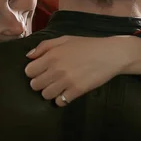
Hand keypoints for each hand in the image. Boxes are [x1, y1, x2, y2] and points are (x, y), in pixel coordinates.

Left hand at [24, 35, 140, 106]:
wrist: (110, 54)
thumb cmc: (87, 45)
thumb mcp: (65, 39)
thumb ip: (44, 46)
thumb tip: (29, 56)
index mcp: (52, 55)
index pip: (29, 71)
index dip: (33, 72)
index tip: (41, 71)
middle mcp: (56, 69)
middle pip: (35, 85)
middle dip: (40, 83)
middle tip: (49, 80)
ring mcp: (67, 81)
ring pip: (45, 95)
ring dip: (50, 92)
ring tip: (58, 87)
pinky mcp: (77, 91)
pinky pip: (60, 102)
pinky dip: (61, 99)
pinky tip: (66, 93)